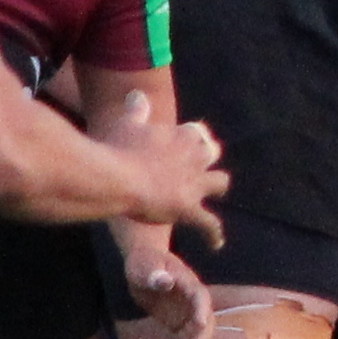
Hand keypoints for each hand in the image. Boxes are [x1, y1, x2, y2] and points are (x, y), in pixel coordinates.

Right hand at [102, 90, 228, 244]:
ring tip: (211, 193)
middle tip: (197, 168)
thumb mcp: (127, 125)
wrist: (118, 178)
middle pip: (211, 153)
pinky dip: (214, 234)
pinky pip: (210, 224)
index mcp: (179, 135)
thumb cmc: (117, 150)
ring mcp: (194, 183)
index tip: (181, 144)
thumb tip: (138, 94)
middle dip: (206, 158)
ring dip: (215, 186)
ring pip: (220, 182)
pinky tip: (215, 244)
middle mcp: (193, 156)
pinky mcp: (190, 209)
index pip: (194, 132)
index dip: (188, 139)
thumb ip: (137, 111)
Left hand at [123, 237, 214, 338]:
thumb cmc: (144, 261)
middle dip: (203, 334)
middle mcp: (193, 298)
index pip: (200, 296)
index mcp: (187, 282)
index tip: (199, 323)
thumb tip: (165, 281)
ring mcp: (188, 311)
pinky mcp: (180, 321)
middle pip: (205, 317)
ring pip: (200, 330)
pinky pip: (188, 337)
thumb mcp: (144, 265)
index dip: (202, 309)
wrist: (144, 264)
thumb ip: (153, 273)